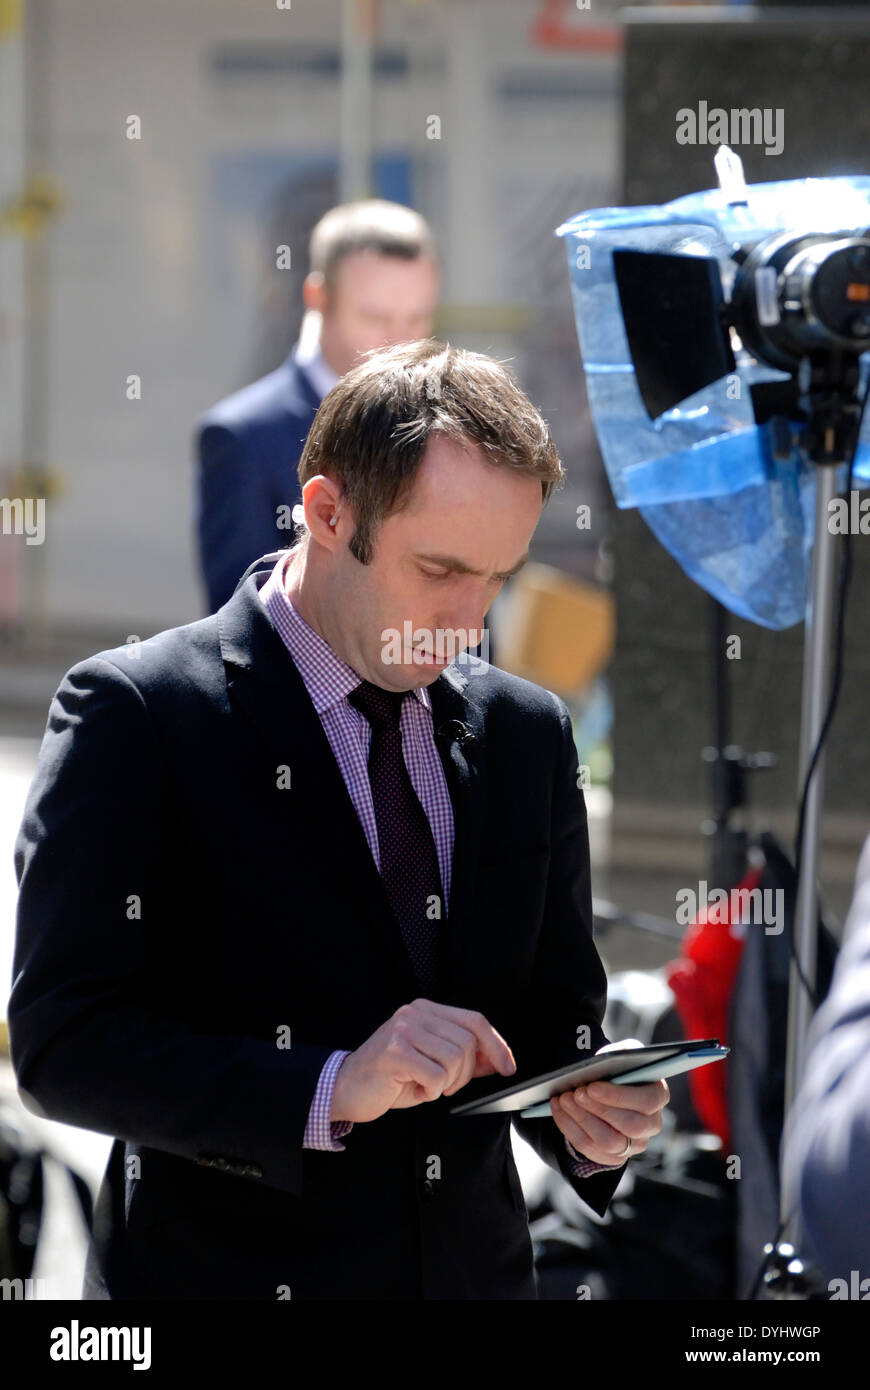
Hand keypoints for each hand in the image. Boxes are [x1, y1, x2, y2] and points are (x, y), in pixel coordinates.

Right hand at [331, 998, 515, 1123]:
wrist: (345, 1088)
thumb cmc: (389, 1077)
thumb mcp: (431, 1064)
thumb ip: (462, 1058)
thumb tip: (495, 1060)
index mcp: (425, 1009)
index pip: (474, 1020)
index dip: (496, 1045)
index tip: (507, 1067)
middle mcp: (414, 1012)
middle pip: (467, 1043)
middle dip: (464, 1074)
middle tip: (444, 1086)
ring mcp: (403, 1029)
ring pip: (454, 1059)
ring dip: (446, 1084)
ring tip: (425, 1085)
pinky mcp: (394, 1050)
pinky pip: (435, 1076)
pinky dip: (431, 1091)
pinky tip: (414, 1089)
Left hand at [549, 1037, 668, 1165]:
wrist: (609, 1087)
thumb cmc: (618, 1068)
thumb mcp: (622, 1054)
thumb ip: (619, 1055)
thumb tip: (602, 1063)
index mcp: (658, 1096)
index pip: (647, 1102)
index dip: (619, 1096)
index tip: (592, 1086)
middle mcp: (652, 1124)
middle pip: (629, 1125)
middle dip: (598, 1109)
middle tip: (575, 1093)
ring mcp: (634, 1144)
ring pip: (609, 1141)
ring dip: (582, 1119)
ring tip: (563, 1099)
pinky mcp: (615, 1156)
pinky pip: (591, 1149)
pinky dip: (570, 1128)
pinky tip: (558, 1110)